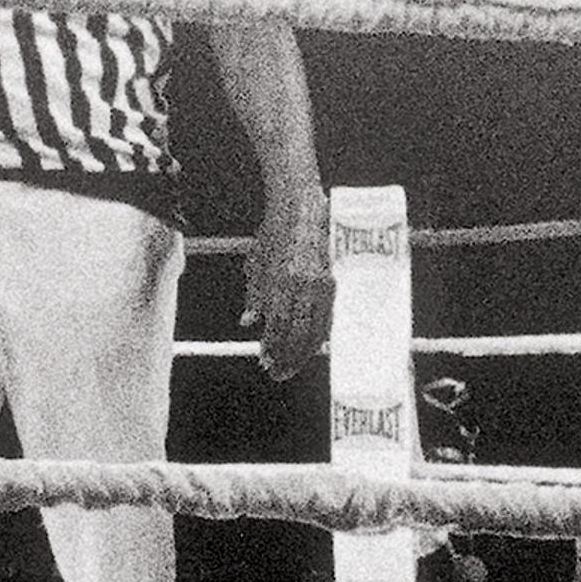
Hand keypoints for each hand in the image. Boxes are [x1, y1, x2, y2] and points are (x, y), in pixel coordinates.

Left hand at [242, 189, 330, 382]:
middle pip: (297, 334)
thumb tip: (249, 322)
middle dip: (288, 357)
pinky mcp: (332, 281)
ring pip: (315, 329)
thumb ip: (254, 295)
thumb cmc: (274, 235)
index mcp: (280, 283)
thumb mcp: (256, 264)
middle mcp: (302, 286)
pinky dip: (319, 334)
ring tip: (292, 364)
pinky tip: (311, 345)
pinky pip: (327, 317)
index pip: (277, 327)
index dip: (272, 348)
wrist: (300, 209)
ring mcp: (319, 284)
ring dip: (303, 351)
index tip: (265, 362)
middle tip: (278, 372)